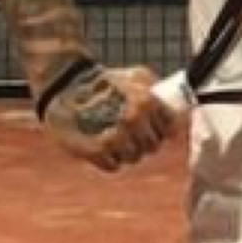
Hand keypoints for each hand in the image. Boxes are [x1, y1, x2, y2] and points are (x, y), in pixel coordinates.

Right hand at [41, 64, 177, 171]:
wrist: (66, 83)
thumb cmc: (104, 79)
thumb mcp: (137, 75)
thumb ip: (157, 93)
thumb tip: (174, 115)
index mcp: (147, 101)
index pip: (170, 129)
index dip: (162, 130)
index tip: (152, 128)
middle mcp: (134, 120)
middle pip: (152, 146)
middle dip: (143, 141)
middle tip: (130, 133)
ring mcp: (116, 137)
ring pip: (133, 158)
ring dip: (126, 151)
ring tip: (114, 137)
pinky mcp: (96, 151)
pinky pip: (113, 166)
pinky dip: (109, 159)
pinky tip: (101, 145)